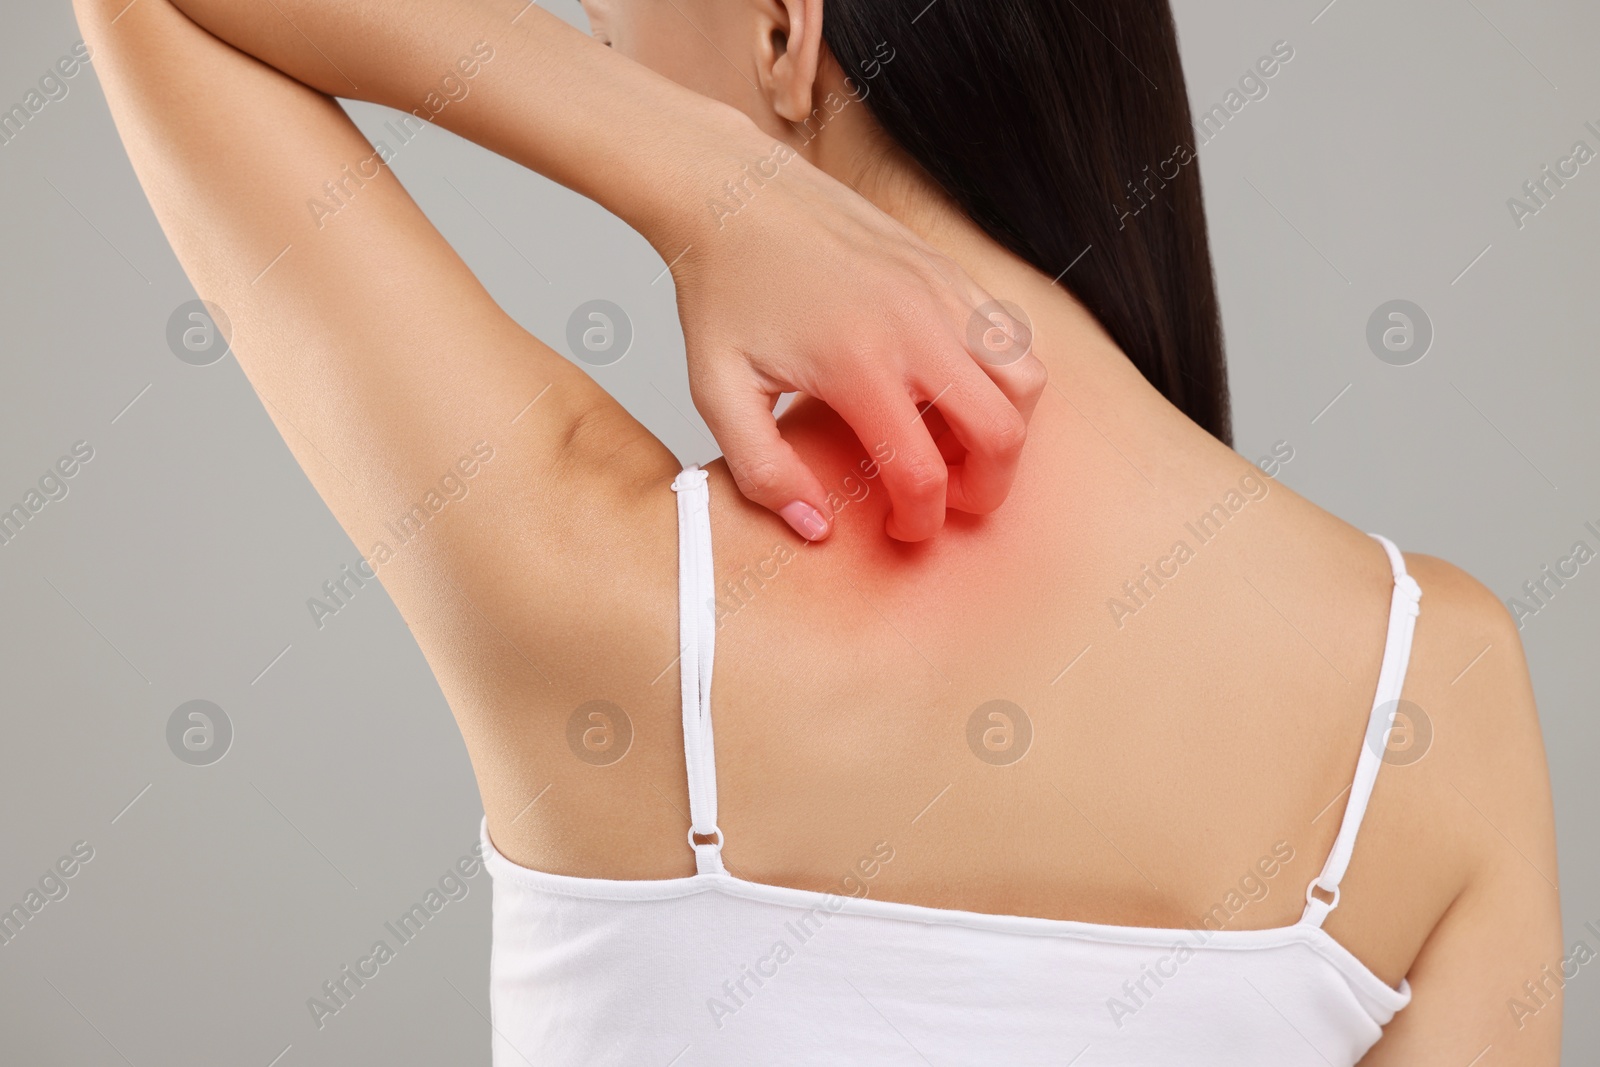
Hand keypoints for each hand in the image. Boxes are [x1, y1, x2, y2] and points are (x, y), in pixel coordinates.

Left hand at [660, 131, 1047, 541]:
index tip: (900, 529)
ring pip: (1026, 381)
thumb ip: (763, 471)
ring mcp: (941, 292)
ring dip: (1004, 428)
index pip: (923, 474)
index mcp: (857, 365)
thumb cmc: (724, 289)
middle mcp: (915, 326)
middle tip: (946, 501)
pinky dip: (1000, 379)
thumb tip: (817, 528)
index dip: (921, 522)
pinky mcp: (949, 271)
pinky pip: (1010, 336)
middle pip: (1002, 433)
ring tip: (953, 445)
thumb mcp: (717, 392)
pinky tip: (946, 392)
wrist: (734, 194)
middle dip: (985, 488)